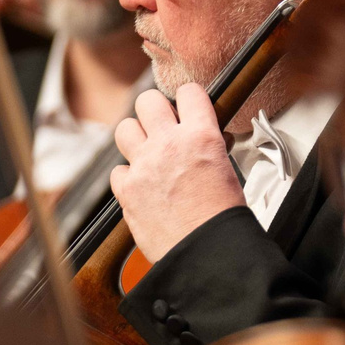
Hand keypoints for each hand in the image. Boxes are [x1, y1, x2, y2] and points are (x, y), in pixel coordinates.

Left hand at [109, 84, 244, 262]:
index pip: (188, 92)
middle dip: (154, 111)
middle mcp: (169, 144)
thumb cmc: (222, 218)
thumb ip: (208, 147)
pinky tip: (141, 185)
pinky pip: (117, 170)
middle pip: (147, 101)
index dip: (187, 99)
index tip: (186, 107)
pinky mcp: (127, 190)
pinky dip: (127, 177)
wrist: (206, 253)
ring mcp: (144, 165)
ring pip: (124, 128)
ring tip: (147, 152)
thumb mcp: (227, 170)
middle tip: (161, 126)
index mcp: (201, 136)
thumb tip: (203, 139)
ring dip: (135, 137)